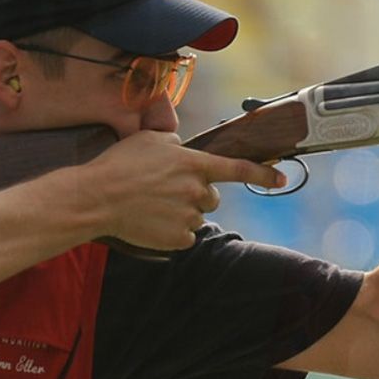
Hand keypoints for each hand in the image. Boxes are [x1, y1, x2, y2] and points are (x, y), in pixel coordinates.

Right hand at [83, 131, 284, 249]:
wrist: (95, 198)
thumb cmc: (119, 165)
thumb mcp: (151, 140)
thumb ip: (176, 144)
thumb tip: (184, 148)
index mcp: (195, 164)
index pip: (238, 169)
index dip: (263, 174)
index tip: (282, 178)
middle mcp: (197, 190)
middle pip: (212, 197)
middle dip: (197, 195)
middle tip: (167, 191)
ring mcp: (189, 216)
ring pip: (197, 216)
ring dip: (182, 212)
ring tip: (152, 206)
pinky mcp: (178, 238)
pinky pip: (185, 236)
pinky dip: (172, 232)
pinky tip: (152, 222)